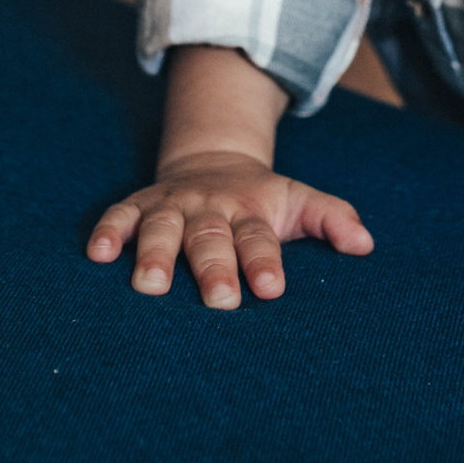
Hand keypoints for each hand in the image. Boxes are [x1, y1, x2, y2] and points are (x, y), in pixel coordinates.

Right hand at [86, 149, 373, 308]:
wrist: (212, 162)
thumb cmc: (261, 199)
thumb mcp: (299, 201)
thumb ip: (332, 219)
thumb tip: (366, 245)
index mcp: (250, 210)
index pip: (259, 239)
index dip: (264, 262)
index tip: (271, 289)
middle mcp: (209, 208)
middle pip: (210, 238)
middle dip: (213, 268)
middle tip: (219, 300)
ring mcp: (171, 206)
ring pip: (160, 228)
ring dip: (154, 254)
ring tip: (149, 286)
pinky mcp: (139, 205)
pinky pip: (118, 215)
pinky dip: (107, 232)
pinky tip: (97, 256)